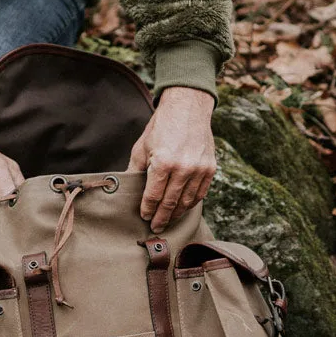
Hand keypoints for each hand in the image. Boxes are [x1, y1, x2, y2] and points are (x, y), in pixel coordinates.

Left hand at [127, 87, 216, 232]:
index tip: (144, 217)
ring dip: (177, 214)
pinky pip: (200, 193)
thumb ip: (135, 170)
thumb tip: (126, 189)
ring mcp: (199, 169)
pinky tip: (183, 208)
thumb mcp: (142, 147)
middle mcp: (183, 168)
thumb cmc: (161, 127)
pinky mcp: (210, 168)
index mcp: (163, 163)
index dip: (148, 209)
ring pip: (187, 201)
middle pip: (170, 203)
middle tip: (156, 227)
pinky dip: (191, 203)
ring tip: (168, 221)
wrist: (187, 109)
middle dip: (162, 217)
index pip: (153, 196)